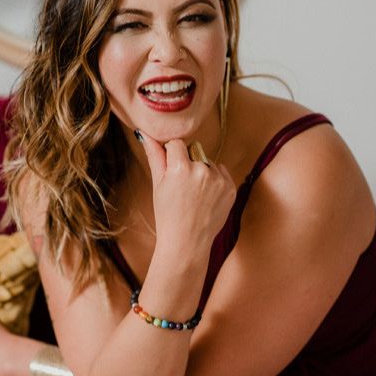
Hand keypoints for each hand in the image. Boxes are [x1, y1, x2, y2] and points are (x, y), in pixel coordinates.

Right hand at [136, 131, 236, 250]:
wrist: (187, 242)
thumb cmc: (167, 214)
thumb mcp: (158, 184)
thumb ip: (154, 155)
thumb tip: (145, 133)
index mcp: (181, 167)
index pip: (177, 144)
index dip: (172, 155)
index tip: (171, 170)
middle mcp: (202, 170)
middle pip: (194, 152)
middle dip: (188, 164)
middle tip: (183, 188)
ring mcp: (219, 180)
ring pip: (208, 162)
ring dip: (202, 172)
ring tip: (195, 195)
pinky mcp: (231, 188)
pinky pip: (221, 172)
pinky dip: (215, 181)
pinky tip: (206, 197)